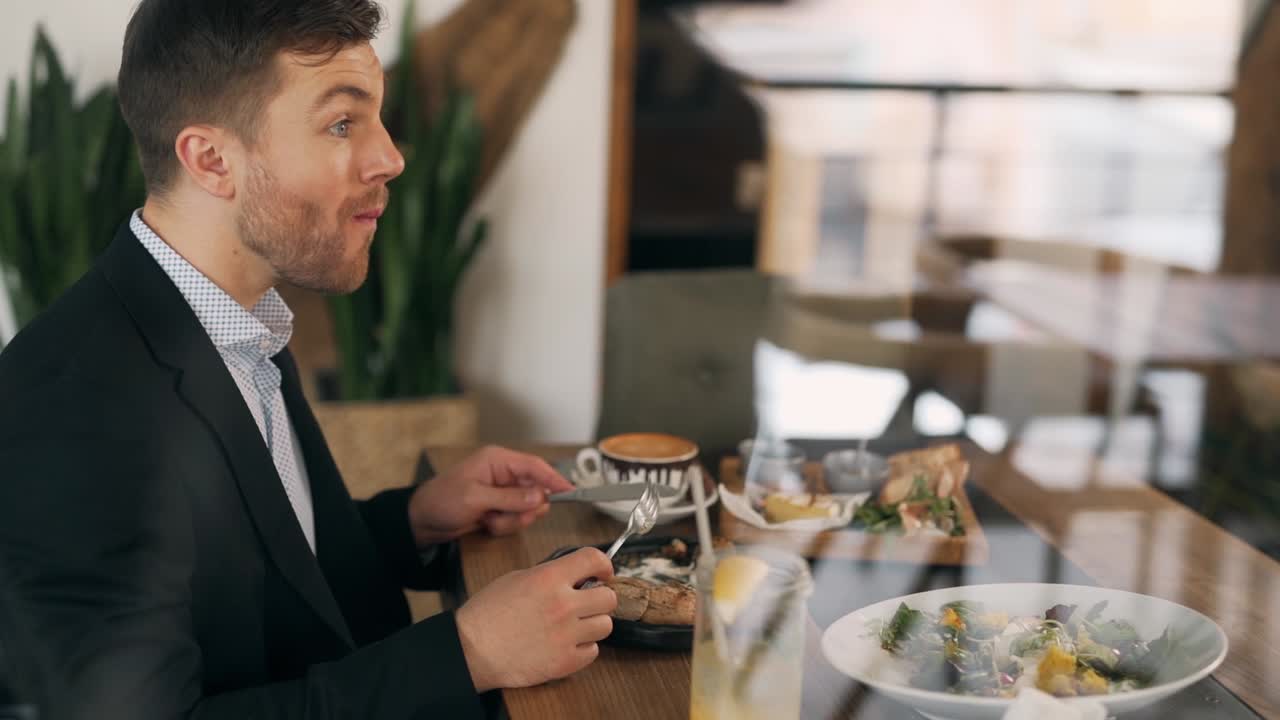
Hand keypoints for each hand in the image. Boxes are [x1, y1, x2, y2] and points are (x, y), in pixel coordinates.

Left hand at [407, 446, 573, 546]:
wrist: (422, 521)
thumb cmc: (441, 501)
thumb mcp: (475, 499)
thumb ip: (510, 498)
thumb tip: (540, 497)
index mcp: (497, 460)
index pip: (535, 467)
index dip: (554, 479)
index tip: (570, 492)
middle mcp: (503, 473)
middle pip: (536, 491)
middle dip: (523, 509)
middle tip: (503, 515)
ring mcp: (503, 491)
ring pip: (527, 508)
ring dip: (510, 520)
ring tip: (488, 519)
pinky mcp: (500, 507)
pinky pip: (516, 518)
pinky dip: (503, 526)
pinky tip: (485, 523)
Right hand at [455, 548, 616, 690]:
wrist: (471, 651)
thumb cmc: (487, 614)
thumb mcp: (516, 578)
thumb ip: (549, 575)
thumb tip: (573, 577)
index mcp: (549, 579)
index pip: (594, 559)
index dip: (603, 565)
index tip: (602, 573)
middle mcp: (562, 605)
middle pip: (609, 598)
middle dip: (599, 599)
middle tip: (587, 603)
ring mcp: (566, 635)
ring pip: (605, 626)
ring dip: (592, 624)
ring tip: (574, 626)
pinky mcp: (565, 662)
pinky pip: (593, 652)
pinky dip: (583, 648)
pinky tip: (567, 644)